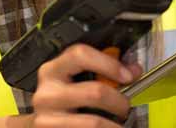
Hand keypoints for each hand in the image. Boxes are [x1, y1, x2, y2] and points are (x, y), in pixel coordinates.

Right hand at [28, 44, 143, 127]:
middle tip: (127, 107)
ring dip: (114, 125)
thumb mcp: (75, 80)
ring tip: (120, 124)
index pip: (81, 55)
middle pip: (94, 92)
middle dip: (119, 101)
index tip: (129, 75)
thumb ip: (100, 70)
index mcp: (52, 70)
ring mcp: (47, 118)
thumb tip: (133, 70)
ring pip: (93, 122)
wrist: (43, 125)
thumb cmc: (63, 100)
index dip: (109, 64)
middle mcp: (47, 93)